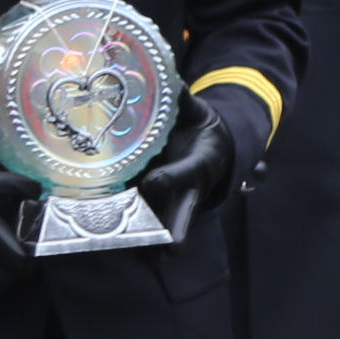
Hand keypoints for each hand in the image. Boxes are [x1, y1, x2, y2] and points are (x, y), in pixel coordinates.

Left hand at [137, 93, 240, 246]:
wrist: (216, 148)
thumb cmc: (201, 127)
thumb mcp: (197, 110)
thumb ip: (183, 99)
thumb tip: (170, 78)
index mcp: (201, 162)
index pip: (187, 171)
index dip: (170, 178)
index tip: (151, 183)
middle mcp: (190, 186)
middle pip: (185, 213)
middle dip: (176, 233)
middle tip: (167, 253)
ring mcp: (178, 199)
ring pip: (168, 223)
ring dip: (155, 242)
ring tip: (142, 260)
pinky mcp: (164, 203)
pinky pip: (153, 218)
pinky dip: (140, 232)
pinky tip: (123, 245)